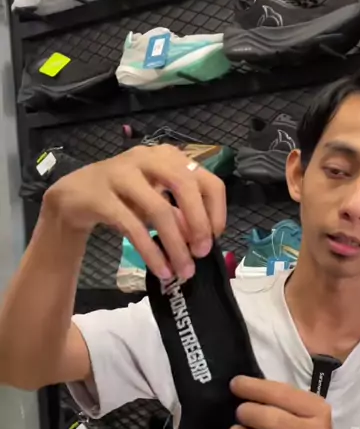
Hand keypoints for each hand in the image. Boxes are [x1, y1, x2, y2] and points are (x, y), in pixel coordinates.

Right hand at [43, 144, 225, 280]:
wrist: (74, 197)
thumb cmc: (124, 198)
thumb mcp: (157, 203)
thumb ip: (181, 215)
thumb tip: (203, 240)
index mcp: (168, 157)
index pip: (207, 180)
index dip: (216, 212)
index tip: (215, 239)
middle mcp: (147, 158)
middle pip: (185, 186)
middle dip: (199, 223)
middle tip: (201, 253)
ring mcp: (121, 173)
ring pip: (159, 209)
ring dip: (175, 245)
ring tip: (183, 271)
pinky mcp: (101, 195)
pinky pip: (133, 227)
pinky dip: (151, 252)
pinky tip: (161, 269)